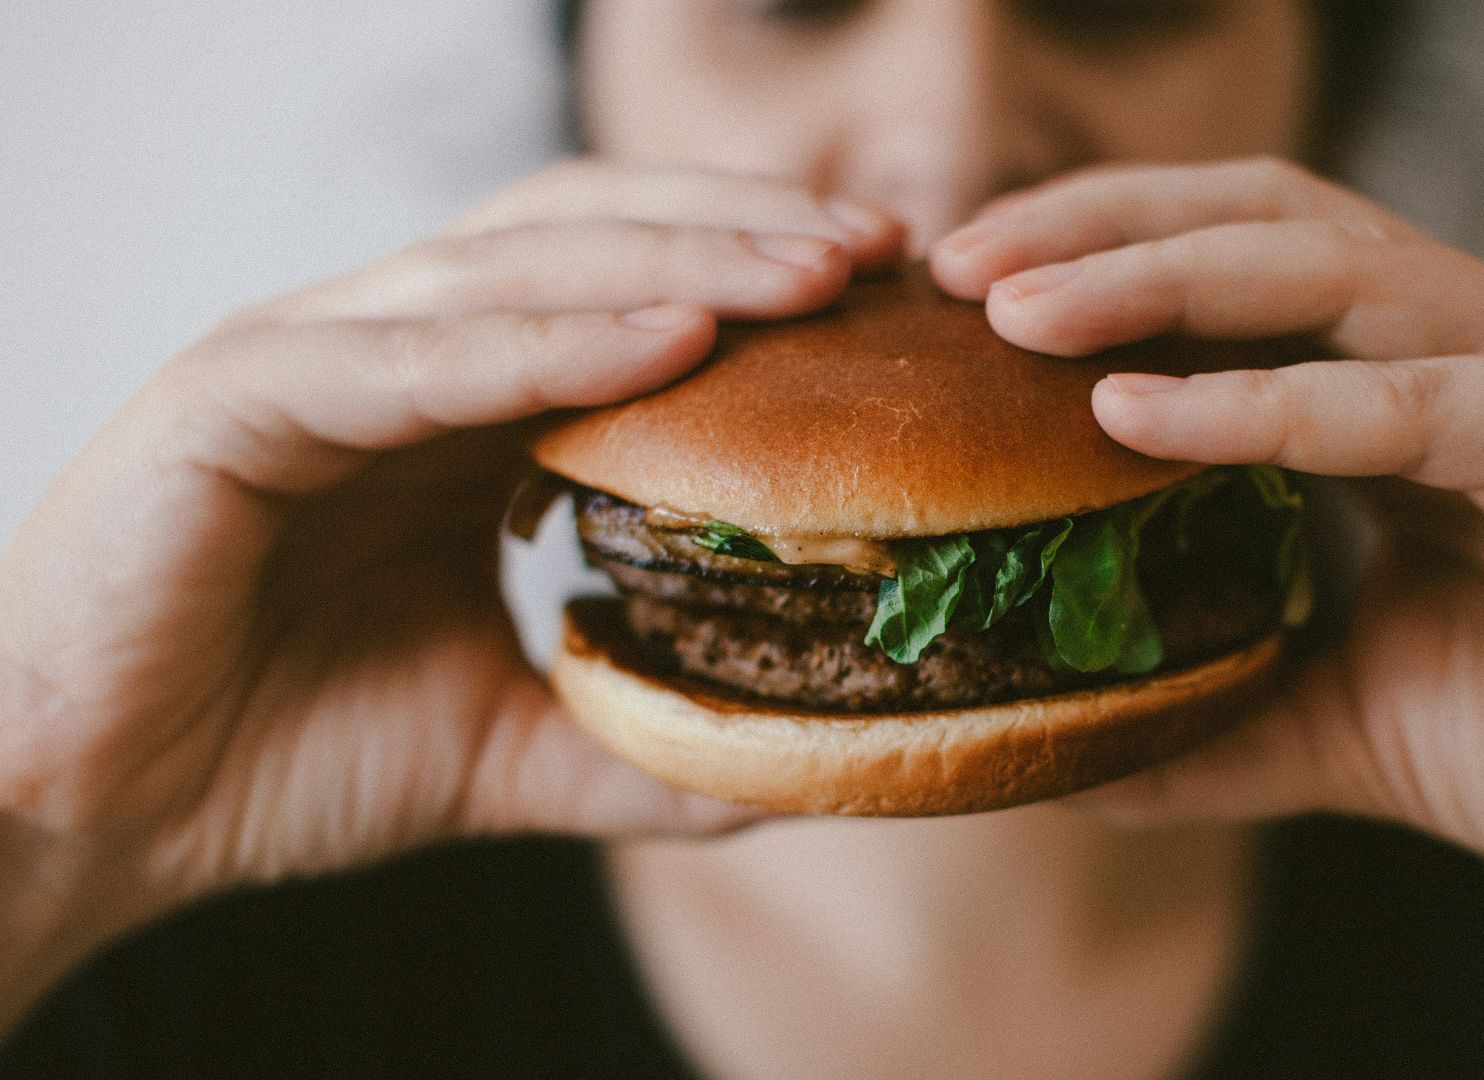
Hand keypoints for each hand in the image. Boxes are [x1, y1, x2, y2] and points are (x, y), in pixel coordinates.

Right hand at [0, 160, 903, 1025]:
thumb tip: (794, 762)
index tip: (889, 300)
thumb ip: (636, 740)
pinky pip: (413, 358)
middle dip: (742, 234)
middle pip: (589, 239)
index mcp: (449, 404)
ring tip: (814, 273)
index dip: (753, 278)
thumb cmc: (276, 754)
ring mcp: (306, 357)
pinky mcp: (230, 400)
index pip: (623, 289)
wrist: (85, 812)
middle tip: (882, 252)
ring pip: (514, 269)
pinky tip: (670, 344)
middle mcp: (386, 351)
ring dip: (677, 260)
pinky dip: (546, 342)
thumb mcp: (504, 745)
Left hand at [932, 157, 1483, 1046]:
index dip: (1094, 266)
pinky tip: (1141, 414)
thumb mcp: (1358, 725)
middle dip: (1098, 228)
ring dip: (1157, 277)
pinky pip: (1412, 396)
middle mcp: (1465, 356)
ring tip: (1018, 309)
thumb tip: (1072, 753)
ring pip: (1326, 269)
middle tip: (957, 267)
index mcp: (1408, 399)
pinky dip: (1269, 400)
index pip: (1231, 276)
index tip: (959, 307)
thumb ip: (1223, 716)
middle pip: (1258, 224)